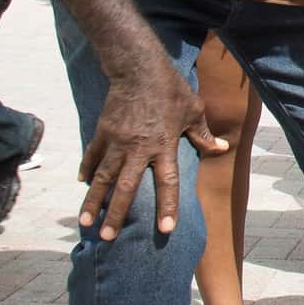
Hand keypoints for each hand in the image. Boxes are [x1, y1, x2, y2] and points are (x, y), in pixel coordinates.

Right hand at [78, 53, 226, 241]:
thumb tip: (221, 148)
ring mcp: (117, 141)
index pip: (167, 183)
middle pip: (126, 188)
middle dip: (116, 214)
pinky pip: (93, 156)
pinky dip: (87, 170)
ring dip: (94, 201)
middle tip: (107, 237)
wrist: (138, 67)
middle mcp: (138, 148)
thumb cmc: (170, 89)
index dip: (168, 207)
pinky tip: (82, 185)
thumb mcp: (193, 110)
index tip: (165, 230)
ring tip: (85, 222)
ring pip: (103, 177)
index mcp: (163, 145)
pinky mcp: (102, 131)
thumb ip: (203, 135)